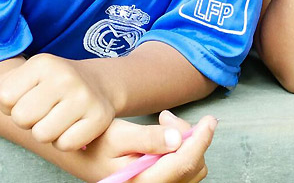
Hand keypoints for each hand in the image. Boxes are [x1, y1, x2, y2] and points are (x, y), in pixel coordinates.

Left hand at [0, 53, 115, 150]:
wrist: (98, 83)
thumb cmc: (53, 82)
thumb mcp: (25, 76)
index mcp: (42, 63)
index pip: (4, 98)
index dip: (10, 105)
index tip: (25, 98)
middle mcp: (64, 77)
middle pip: (22, 119)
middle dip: (27, 121)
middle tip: (41, 111)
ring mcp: (84, 97)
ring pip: (42, 135)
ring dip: (45, 133)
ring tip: (55, 118)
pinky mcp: (99, 118)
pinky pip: (65, 145)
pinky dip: (64, 141)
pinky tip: (70, 126)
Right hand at [85, 111, 215, 182]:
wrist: (84, 156)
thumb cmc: (96, 144)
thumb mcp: (117, 135)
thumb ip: (147, 137)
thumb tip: (178, 138)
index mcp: (145, 181)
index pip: (184, 163)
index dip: (201, 140)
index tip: (209, 121)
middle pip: (193, 165)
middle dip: (189, 136)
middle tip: (165, 116)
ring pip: (193, 167)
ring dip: (186, 142)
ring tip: (163, 123)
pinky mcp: (162, 182)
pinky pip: (186, 169)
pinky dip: (183, 150)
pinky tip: (165, 137)